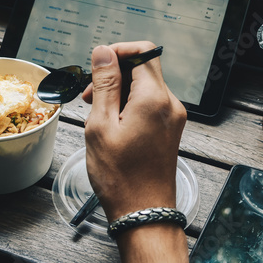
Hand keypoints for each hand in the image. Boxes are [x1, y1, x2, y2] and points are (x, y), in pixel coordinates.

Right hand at [82, 41, 186, 221]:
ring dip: (120, 90)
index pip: (143, 52)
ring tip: (97, 112)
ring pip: (145, 86)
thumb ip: (104, 83)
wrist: (142, 210)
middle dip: (115, 74)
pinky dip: (129, 104)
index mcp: (154, 98)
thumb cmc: (120, 175)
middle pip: (143, 68)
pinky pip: (149, 103)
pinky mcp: (170, 128)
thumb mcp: (101, 124)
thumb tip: (103, 52)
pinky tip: (112, 122)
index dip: (117, 52)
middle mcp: (170, 104)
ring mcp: (173, 117)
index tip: (98, 65)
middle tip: (90, 94)